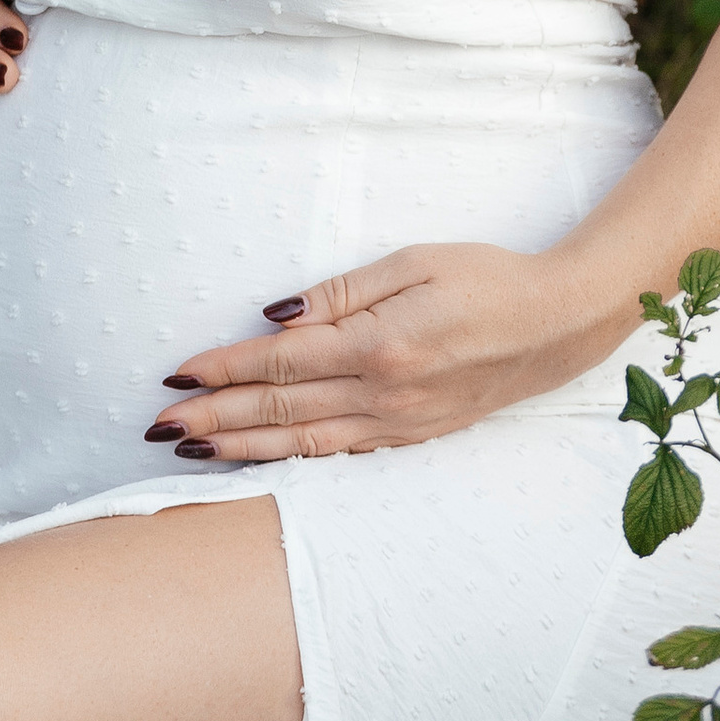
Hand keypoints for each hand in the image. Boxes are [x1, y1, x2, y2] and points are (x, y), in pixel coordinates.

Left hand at [143, 242, 637, 463]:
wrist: (560, 325)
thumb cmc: (489, 278)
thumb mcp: (415, 262)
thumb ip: (343, 291)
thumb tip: (277, 316)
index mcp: (379, 345)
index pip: (279, 360)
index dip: (222, 368)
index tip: (176, 376)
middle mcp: (383, 394)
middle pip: (280, 407)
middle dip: (213, 418)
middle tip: (158, 428)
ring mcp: (399, 423)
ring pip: (302, 442)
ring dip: (242, 447)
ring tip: (191, 453)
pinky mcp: (414, 436)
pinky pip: (339, 453)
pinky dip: (292, 458)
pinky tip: (262, 458)